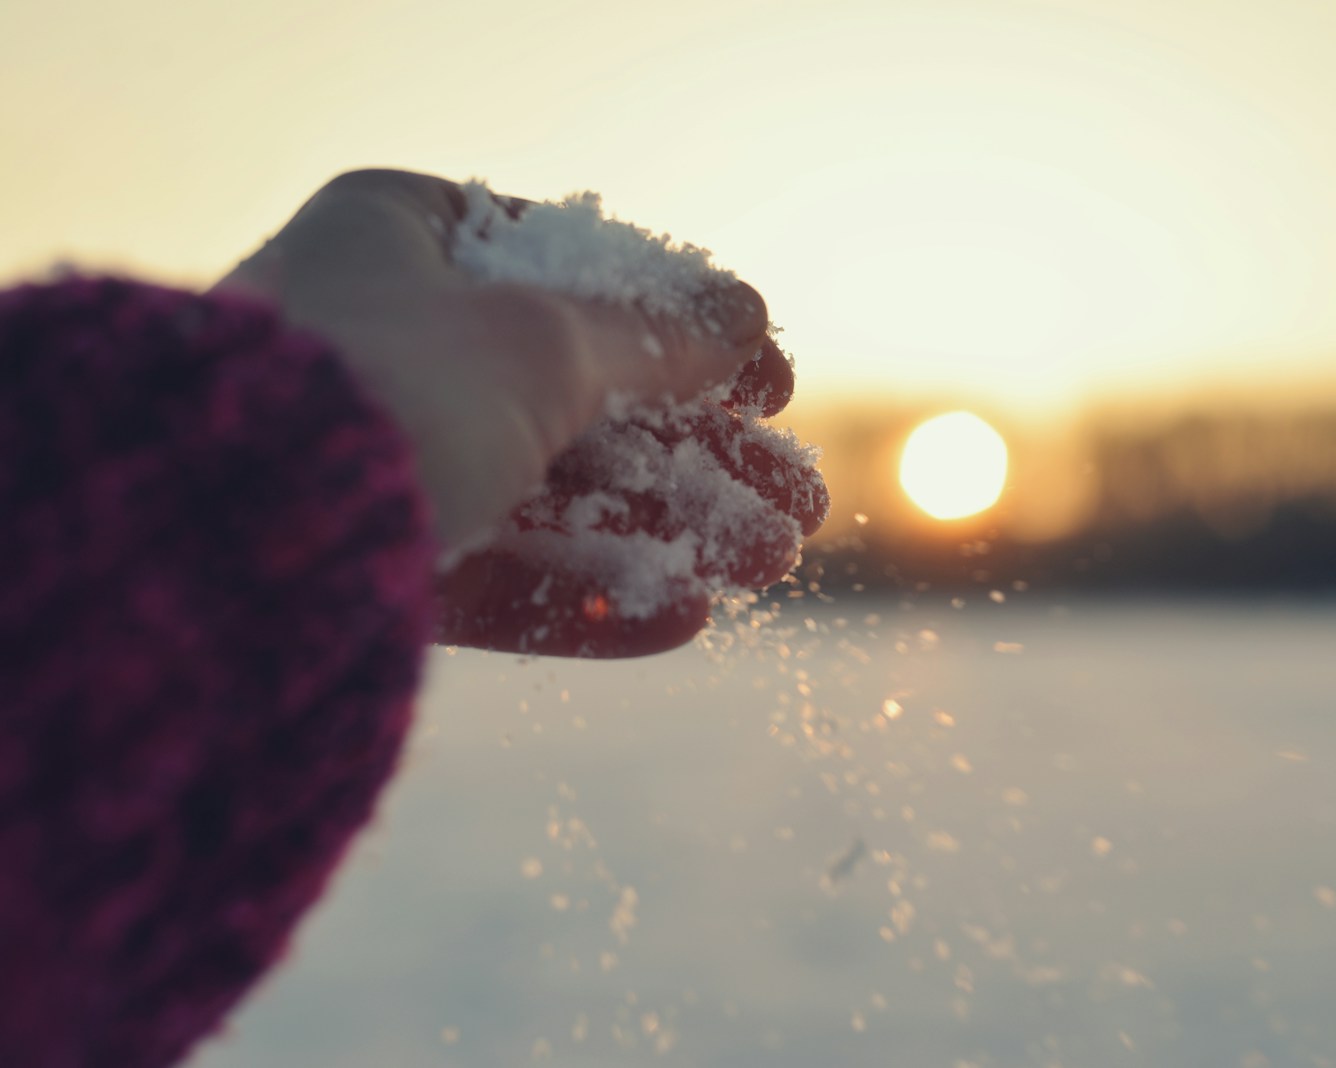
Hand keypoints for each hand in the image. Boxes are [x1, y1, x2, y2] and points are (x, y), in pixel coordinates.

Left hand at [216, 169, 822, 657]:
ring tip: (775, 566)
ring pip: (554, 499)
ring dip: (671, 533)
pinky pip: (499, 577)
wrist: (224, 536)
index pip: (572, 269)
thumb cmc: (390, 382)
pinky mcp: (369, 562)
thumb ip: (653, 335)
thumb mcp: (545, 339)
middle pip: (582, 400)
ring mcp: (375, 456)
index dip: (684, 325)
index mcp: (398, 240)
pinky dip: (589, 600)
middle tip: (799, 498)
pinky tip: (686, 620)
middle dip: (702, 457)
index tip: (771, 374)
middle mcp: (384, 341)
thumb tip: (746, 318)